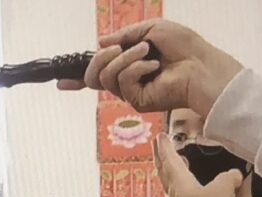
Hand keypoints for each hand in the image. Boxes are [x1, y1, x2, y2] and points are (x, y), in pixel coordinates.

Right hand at [58, 19, 243, 116]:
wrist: (201, 64)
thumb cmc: (183, 46)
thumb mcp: (150, 29)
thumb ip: (123, 35)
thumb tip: (100, 43)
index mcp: (129, 64)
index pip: (99, 74)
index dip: (76, 79)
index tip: (60, 82)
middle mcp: (128, 80)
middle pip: (93, 77)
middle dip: (99, 58)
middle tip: (116, 47)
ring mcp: (132, 93)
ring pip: (104, 78)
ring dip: (124, 58)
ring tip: (147, 52)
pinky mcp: (139, 101)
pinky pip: (122, 82)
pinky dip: (135, 67)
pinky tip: (153, 66)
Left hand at [154, 133, 242, 196]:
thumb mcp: (223, 190)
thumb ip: (229, 177)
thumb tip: (234, 175)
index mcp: (180, 183)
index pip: (170, 159)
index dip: (166, 146)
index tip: (160, 135)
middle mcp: (178, 196)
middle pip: (166, 173)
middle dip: (163, 157)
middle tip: (158, 145)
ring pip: (175, 186)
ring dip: (175, 172)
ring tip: (179, 164)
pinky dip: (190, 188)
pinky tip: (199, 190)